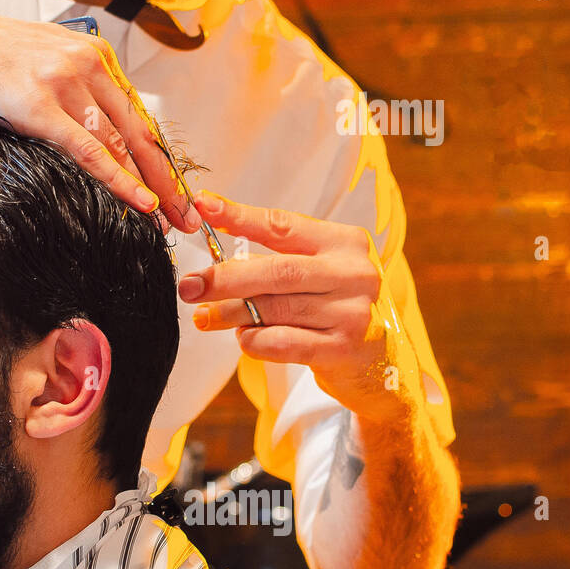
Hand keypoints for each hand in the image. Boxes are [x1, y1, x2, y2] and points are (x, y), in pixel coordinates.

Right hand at [0, 0, 201, 230]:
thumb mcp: (33, 66)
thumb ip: (66, 93)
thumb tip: (86, 137)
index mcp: (91, 54)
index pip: (137, 114)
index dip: (161, 158)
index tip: (177, 191)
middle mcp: (86, 62)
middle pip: (140, 131)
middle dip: (169, 179)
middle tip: (190, 216)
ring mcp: (62, 81)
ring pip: (120, 143)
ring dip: (151, 187)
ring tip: (170, 221)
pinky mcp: (35, 104)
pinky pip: (88, 150)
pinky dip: (119, 179)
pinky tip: (140, 203)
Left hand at [178, 191, 415, 419]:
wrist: (380, 363)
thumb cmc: (333, 308)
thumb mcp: (314, 273)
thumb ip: (272, 261)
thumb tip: (211, 260)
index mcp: (344, 242)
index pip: (282, 225)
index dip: (239, 216)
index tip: (202, 205)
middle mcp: (353, 273)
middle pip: (275, 270)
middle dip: (224, 278)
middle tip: (189, 286)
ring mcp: (352, 312)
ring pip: (274, 308)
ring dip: (230, 314)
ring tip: (206, 317)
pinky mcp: (343, 349)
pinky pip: (281, 342)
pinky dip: (252, 340)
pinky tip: (244, 338)